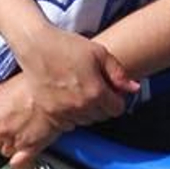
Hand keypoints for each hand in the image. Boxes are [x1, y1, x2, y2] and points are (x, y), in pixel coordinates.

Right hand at [0, 35, 134, 165]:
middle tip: (93, 87)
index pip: (116, 109)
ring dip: (86, 111)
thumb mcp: (99, 53)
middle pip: (101, 116)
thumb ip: (118, 73)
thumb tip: (134, 88)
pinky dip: (71, 114)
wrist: (36, 46)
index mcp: (96, 92)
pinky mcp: (50, 113)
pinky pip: (68, 123)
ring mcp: (64, 112)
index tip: (110, 91)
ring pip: (85, 121)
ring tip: (79, 91)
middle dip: (102, 105)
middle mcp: (81, 106)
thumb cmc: (67, 46)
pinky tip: (67, 98)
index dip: (116, 99)